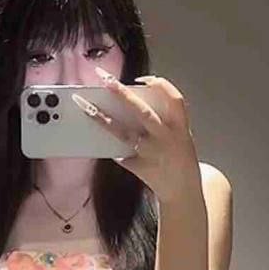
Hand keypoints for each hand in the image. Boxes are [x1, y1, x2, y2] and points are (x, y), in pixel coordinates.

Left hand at [71, 68, 200, 201]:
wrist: (183, 190)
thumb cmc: (179, 158)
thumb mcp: (180, 136)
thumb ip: (162, 121)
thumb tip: (130, 104)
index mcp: (180, 127)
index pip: (174, 98)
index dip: (159, 85)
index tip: (141, 79)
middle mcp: (167, 138)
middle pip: (142, 111)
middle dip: (122, 93)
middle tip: (104, 79)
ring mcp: (152, 154)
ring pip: (124, 133)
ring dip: (103, 119)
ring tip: (85, 107)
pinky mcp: (140, 167)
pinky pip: (120, 153)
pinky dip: (111, 147)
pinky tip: (100, 141)